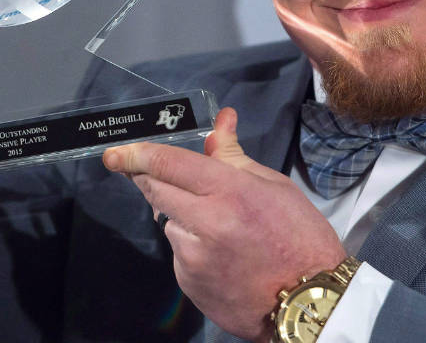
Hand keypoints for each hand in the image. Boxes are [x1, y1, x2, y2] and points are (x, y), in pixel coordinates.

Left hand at [104, 108, 345, 341]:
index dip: (137, 153)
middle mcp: (205, 223)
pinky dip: (192, 247)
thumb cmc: (300, 238)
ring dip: (182, 216)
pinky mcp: (189, 283)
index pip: (169, 164)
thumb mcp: (274, 187)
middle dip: (148, 177)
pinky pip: (179, 253)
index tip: (116, 152)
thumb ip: (233, 157)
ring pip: (169, 223)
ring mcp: (193, 257)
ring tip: (222, 229)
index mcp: (230, 192)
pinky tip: (222, 256)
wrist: (309, 302)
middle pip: (155, 190)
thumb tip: (219, 123)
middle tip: (156, 174)